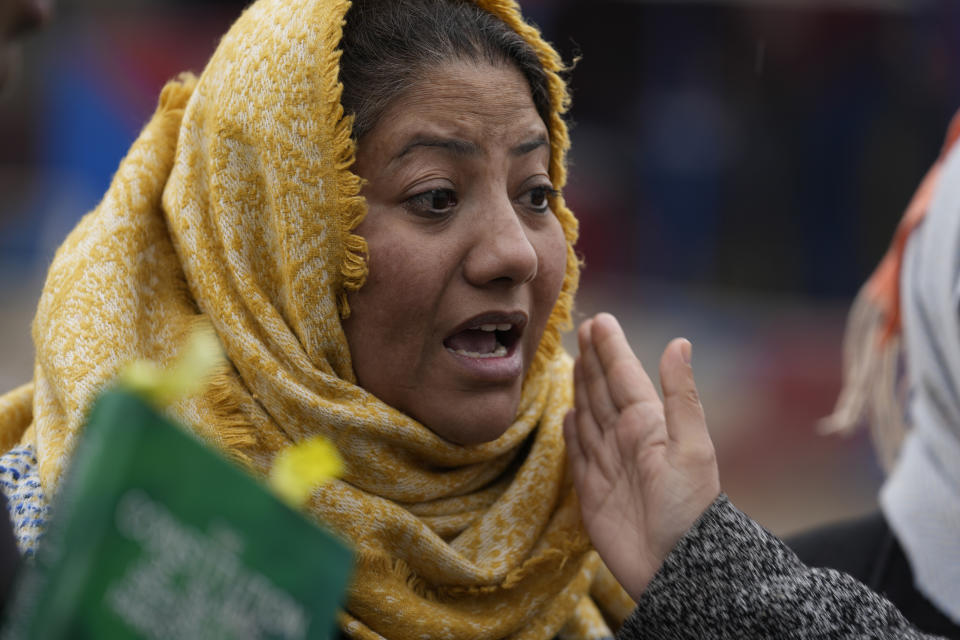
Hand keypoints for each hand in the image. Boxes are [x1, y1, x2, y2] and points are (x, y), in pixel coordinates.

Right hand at [563, 313, 720, 600]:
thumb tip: (679, 343)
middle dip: (593, 359)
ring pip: (588, 415)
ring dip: (580, 388)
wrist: (676, 569)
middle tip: (582, 327)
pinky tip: (567, 416)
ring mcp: (608, 464)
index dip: (610, 349)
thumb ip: (680, 397)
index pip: (624, 376)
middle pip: (602, 390)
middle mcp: (626, 439)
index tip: (599, 320)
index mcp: (648, 424)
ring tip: (573, 362)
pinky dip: (570, 433)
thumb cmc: (689, 509)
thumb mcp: (691, 449)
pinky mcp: (592, 491)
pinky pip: (577, 453)